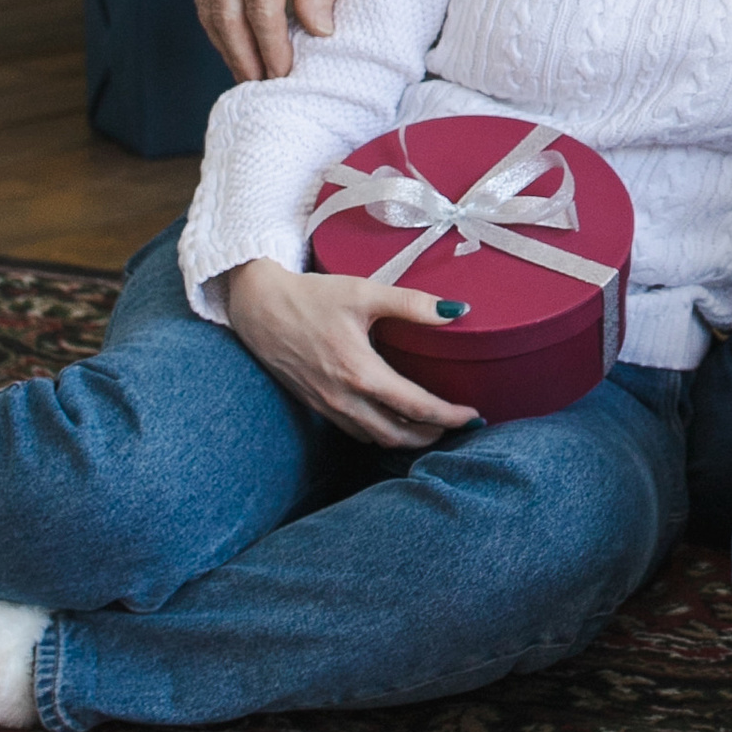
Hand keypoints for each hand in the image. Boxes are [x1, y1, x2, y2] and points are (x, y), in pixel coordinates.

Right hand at [197, 0, 350, 82]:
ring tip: (247, 75)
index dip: (272, 50)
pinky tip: (233, 43)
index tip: (285, 76)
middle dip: (244, 59)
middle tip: (263, 89)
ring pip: (210, 11)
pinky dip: (217, 25)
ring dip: (226, 47)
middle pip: (228, 20)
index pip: (261, 14)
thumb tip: (319, 31)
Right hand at [222, 260, 480, 449]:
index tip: (473, 416)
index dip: (448, 416)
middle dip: (432, 434)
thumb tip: (458, 311)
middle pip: (397, 434)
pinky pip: (354, 431)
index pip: (414, 407)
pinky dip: (380, 433)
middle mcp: (343, 398)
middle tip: (458, 425)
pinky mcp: (315, 404)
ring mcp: (327, 405)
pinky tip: (393, 420)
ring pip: (374, 438)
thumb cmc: (312, 297)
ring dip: (407, 438)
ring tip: (433, 426)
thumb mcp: (364, 292)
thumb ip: (412, 304)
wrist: (258, 307)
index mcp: (359, 372)